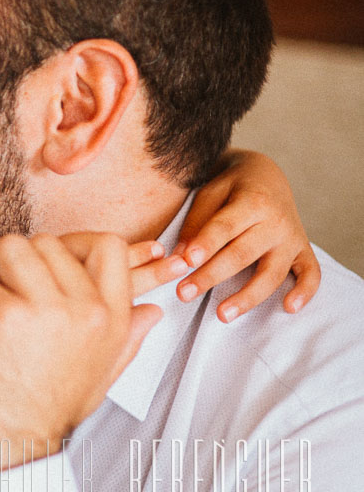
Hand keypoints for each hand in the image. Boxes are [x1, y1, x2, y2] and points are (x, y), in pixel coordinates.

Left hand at [0, 233, 161, 482]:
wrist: (0, 455)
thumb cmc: (40, 415)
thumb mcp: (98, 377)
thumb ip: (125, 338)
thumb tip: (152, 311)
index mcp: (111, 321)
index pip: (106, 245)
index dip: (68, 244)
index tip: (40, 269)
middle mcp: (86, 311)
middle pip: (44, 243)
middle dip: (12, 269)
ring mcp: (46, 310)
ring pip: (8, 249)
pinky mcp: (3, 314)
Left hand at [177, 149, 319, 319]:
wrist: (266, 175)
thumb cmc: (231, 188)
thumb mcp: (210, 193)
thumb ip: (196, 222)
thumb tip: (180, 256)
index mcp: (251, 202)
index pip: (225, 227)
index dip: (206, 244)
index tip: (185, 261)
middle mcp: (276, 222)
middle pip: (242, 254)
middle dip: (211, 276)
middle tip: (183, 294)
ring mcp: (292, 238)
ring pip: (271, 273)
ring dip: (247, 297)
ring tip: (222, 315)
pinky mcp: (303, 251)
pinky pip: (311, 274)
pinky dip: (305, 291)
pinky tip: (289, 308)